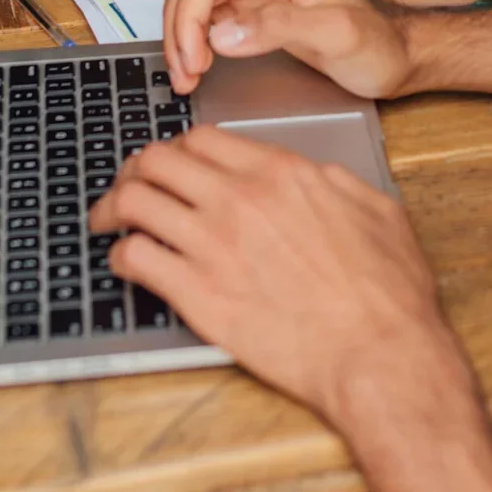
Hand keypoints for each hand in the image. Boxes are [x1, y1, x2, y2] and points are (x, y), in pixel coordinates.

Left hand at [89, 126, 456, 426]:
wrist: (378, 352)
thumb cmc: (385, 291)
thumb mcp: (374, 208)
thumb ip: (332, 182)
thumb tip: (309, 175)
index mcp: (281, 173)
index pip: (202, 139)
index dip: (178, 148)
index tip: (172, 163)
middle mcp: (239, 199)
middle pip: (157, 160)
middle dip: (135, 169)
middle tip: (128, 185)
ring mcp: (213, 246)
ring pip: (134, 202)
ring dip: (113, 207)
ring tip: (107, 220)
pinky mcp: (197, 296)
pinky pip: (135, 259)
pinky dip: (121, 256)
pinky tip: (127, 263)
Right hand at [163, 0, 412, 99]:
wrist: (399, 55)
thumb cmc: (379, 44)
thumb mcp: (338, 36)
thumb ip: (279, 28)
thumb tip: (221, 33)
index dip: (187, 22)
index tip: (192, 63)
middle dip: (177, 30)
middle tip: (185, 76)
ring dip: (180, 34)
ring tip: (190, 75)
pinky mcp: (256, 6)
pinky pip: (206, 13)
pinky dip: (193, 37)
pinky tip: (201, 65)